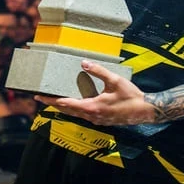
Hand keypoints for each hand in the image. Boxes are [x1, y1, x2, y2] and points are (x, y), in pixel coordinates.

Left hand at [34, 60, 155, 125]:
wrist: (144, 111)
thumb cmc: (131, 96)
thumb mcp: (115, 80)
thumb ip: (98, 71)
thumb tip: (83, 63)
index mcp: (92, 107)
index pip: (66, 104)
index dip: (51, 100)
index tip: (39, 96)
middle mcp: (91, 116)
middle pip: (67, 110)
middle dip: (53, 104)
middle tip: (40, 97)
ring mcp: (96, 120)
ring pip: (74, 114)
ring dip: (63, 107)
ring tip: (53, 99)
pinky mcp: (101, 120)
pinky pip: (82, 115)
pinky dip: (74, 109)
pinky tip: (74, 103)